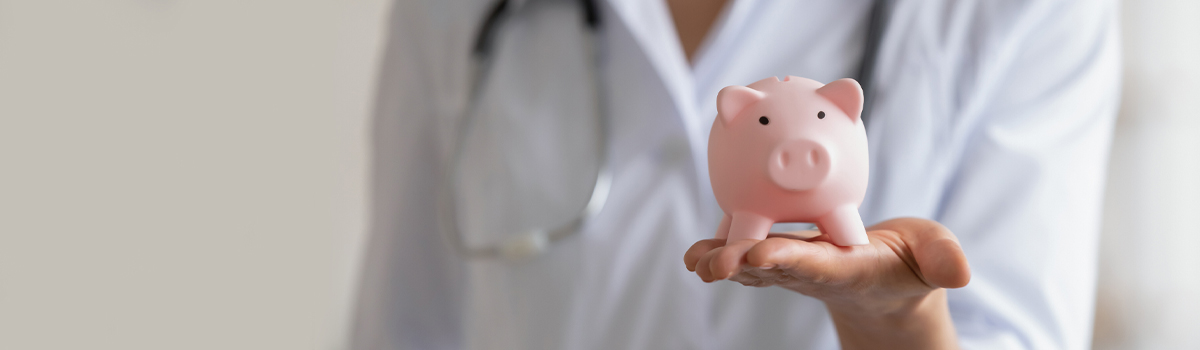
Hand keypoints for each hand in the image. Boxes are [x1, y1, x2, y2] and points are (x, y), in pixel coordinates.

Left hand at [683, 217, 970, 349]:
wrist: (887, 284)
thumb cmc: (910, 264)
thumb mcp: (933, 257)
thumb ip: (943, 258)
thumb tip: (961, 273)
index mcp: (848, 268)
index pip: (815, 265)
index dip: (787, 260)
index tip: (761, 256)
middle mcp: (814, 272)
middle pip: (774, 270)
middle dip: (742, 266)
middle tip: (711, 265)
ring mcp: (794, 270)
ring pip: (753, 267)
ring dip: (723, 263)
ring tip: (695, 261)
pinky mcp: (781, 262)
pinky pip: (748, 257)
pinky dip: (721, 253)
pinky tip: (694, 254)